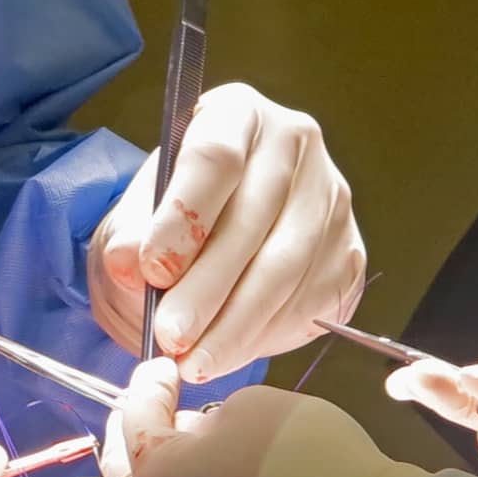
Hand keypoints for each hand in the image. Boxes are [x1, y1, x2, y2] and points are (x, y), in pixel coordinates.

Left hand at [89, 83, 365, 383]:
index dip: (184, 217)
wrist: (215, 239)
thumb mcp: (137, 219)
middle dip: (208, 289)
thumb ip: (129, 237)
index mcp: (237, 115)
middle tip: (170, 337)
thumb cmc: (173, 220)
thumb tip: (129, 262)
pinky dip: (267, 336)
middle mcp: (295, 145)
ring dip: (236, 327)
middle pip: (254, 222)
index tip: (153, 270)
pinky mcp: (348, 253)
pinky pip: (312, 302)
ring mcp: (331, 199)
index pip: (216, 158)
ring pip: (286, 270)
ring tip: (194, 361)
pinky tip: (230, 353)